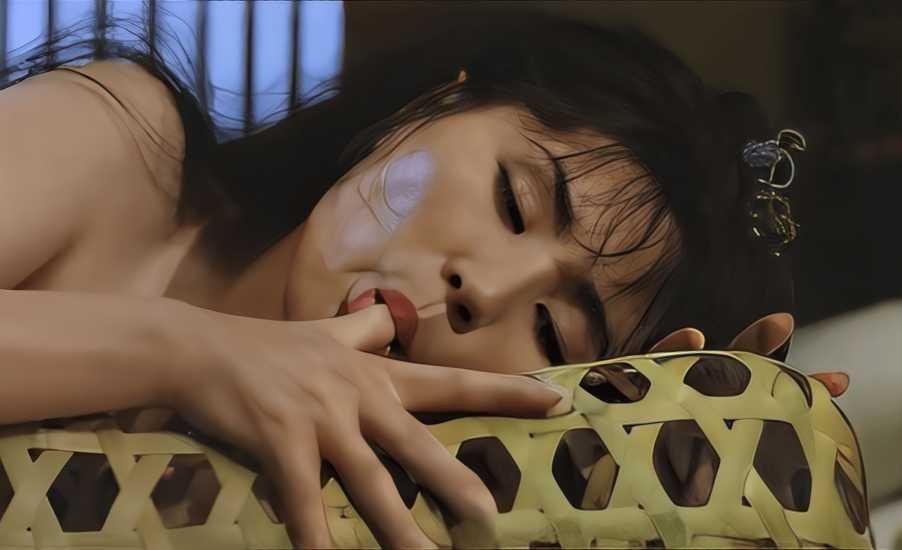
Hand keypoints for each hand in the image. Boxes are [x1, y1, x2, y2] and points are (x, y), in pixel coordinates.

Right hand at [161, 302, 566, 548]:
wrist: (201, 347)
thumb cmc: (270, 346)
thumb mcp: (329, 331)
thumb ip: (367, 327)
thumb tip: (394, 314)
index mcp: (376, 373)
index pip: (452, 382)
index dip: (506, 392)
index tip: (556, 399)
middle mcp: (358, 395)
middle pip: (417, 444)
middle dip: (455, 481)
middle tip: (492, 518)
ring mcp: (320, 420)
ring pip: (369, 481)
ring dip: (397, 527)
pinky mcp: (280, 442)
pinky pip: (304, 500)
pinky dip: (315, 536)